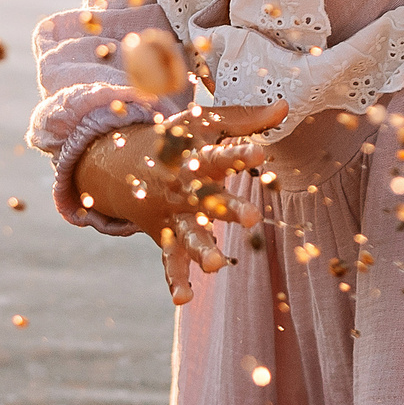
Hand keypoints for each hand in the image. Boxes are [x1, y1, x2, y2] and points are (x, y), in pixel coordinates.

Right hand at [79, 103, 286, 304]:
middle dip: (227, 208)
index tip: (258, 153)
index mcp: (194, 158)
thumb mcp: (203, 122)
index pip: (219, 155)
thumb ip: (245, 119)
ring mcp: (172, 216)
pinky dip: (175, 280)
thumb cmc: (172, 140)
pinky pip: (169, 260)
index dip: (238, 154)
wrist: (118, 162)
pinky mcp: (164, 236)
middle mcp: (183, 189)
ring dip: (202, 249)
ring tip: (216, 265)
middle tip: (250, 216)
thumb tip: (285, 106)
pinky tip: (184, 298)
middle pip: (207, 199)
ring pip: (188, 234)